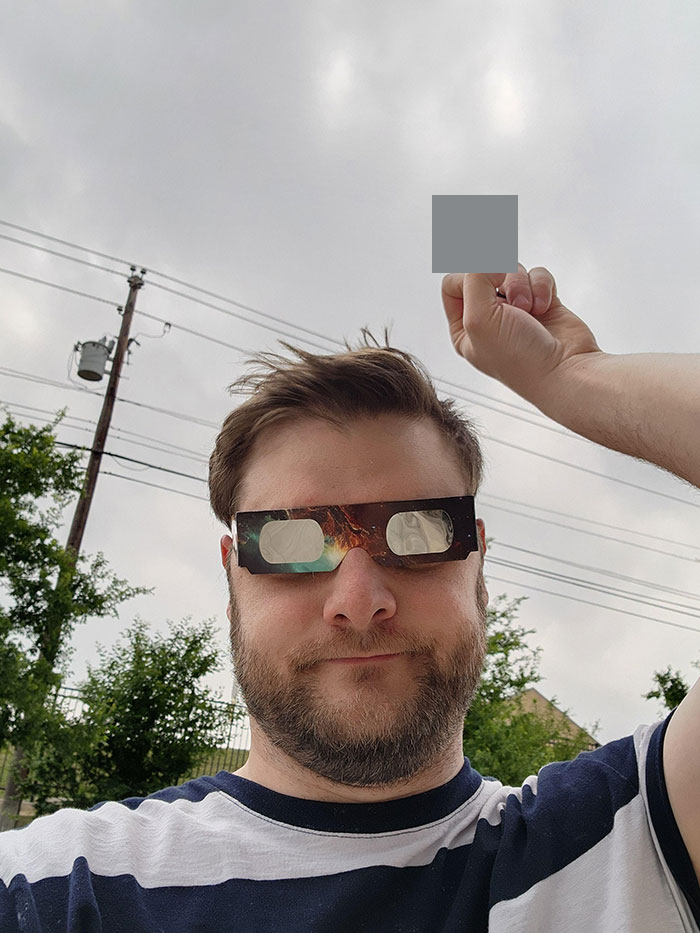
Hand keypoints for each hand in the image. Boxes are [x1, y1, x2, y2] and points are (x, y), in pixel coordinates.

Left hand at [441, 263, 601, 404]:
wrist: (564, 371)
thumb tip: (490, 258)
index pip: (452, 284)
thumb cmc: (519, 356)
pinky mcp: (542, 303)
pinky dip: (542, 286)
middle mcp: (487, 318)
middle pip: (483, 272)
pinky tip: (546, 307)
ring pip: (512, 270)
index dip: (469, 279)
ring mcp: (515, 310)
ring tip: (530, 309)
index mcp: (462, 329)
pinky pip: (537, 275)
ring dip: (522, 284)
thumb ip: (474, 278)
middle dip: (500, 279)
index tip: (488, 288)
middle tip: (513, 302)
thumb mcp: (478, 318)